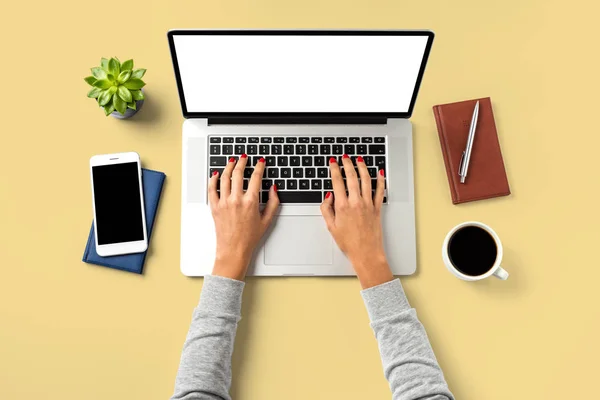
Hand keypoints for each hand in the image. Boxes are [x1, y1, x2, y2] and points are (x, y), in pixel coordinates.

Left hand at [208, 154, 278, 279]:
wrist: (233, 250)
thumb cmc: (249, 238)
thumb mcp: (267, 220)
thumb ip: (273, 203)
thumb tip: (273, 189)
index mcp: (250, 202)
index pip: (256, 178)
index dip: (259, 167)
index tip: (261, 162)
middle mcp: (236, 200)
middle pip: (238, 173)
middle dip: (242, 162)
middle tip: (244, 157)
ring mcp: (224, 202)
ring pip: (225, 178)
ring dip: (229, 167)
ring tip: (232, 161)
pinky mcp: (215, 207)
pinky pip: (212, 188)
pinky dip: (214, 179)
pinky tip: (217, 174)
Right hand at [320, 155, 392, 288]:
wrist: (366, 253)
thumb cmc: (349, 243)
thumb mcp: (331, 227)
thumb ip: (326, 209)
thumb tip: (328, 196)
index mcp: (342, 207)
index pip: (337, 182)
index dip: (334, 169)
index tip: (332, 162)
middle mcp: (356, 203)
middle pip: (351, 177)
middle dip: (347, 164)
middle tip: (345, 157)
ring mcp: (368, 204)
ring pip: (366, 180)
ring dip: (362, 167)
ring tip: (359, 160)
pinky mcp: (377, 208)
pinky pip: (380, 191)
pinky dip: (380, 180)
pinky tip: (379, 173)